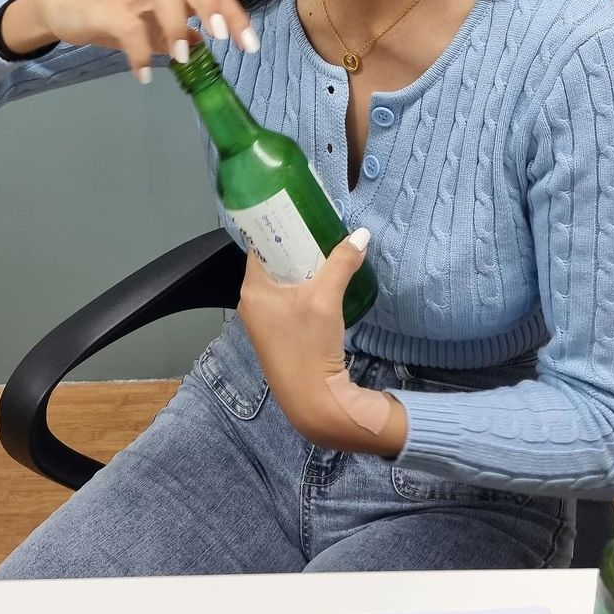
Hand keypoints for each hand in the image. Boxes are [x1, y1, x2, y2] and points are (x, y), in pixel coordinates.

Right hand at [6, 0, 257, 80]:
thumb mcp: (152, 29)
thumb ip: (177, 34)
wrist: (65, 10)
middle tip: (221, 37)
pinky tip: (142, 75)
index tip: (249, 47)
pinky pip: (128, 26)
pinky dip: (138, 53)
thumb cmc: (114, 17)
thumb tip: (204, 46)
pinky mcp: (107, 11)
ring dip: (177, 25)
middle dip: (211, 4)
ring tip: (180, 59)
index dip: (236, 15)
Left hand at [237, 229, 407, 456]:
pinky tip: (324, 282)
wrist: (313, 403)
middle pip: (272, 262)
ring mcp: (263, 322)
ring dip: (303, 268)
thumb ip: (342, 262)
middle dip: (297, 246)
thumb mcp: (326, 298)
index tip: (300, 211)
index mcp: (252, 289)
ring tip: (326, 249)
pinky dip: (304, 287)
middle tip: (320, 227)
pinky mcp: (278, 335)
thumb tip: (362, 234)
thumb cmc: (309, 346)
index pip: (259, 244)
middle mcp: (251, 303)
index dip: (278, 226)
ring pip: (282, 282)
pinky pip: (288, 299)